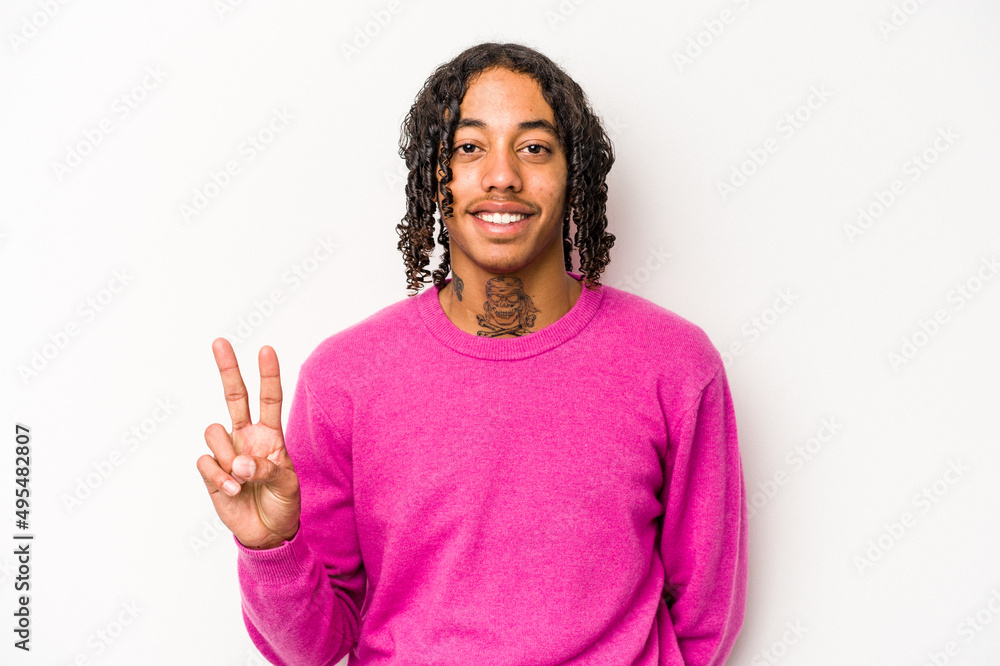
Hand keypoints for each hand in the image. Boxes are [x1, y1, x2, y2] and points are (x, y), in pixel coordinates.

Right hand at [196, 338, 300, 549]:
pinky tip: (233, 491)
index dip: (268, 375)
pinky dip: (219, 477)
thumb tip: (239, 463)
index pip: (269, 398)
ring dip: (228, 456)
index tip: (266, 350)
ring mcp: (226, 452)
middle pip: (234, 396)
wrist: (267, 532)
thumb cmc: (283, 501)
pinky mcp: (211, 472)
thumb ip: (266, 469)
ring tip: (243, 481)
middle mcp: (246, 436)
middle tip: (220, 341)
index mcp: (270, 434)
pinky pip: (206, 462)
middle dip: (227, 368)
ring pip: (214, 432)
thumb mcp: (287, 483)